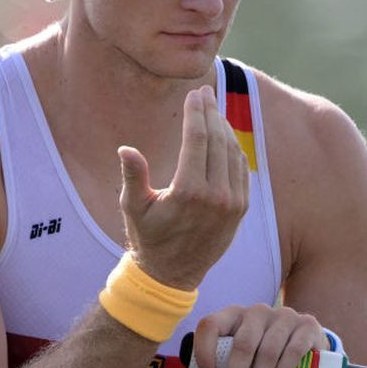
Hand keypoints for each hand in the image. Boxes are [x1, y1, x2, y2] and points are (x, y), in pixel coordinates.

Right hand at [117, 86, 248, 289]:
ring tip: (213, 110)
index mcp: (189, 191)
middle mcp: (216, 196)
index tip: (195, 93)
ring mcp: (232, 202)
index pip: (198, 139)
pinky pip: (241, 168)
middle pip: (217, 140)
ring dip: (224, 127)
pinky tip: (224, 135)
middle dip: (211, 112)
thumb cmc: (148, 238)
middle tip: (205, 93)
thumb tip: (126, 149)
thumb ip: (133, 176)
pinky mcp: (240, 208)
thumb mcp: (133, 208)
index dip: (197, 112)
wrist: (172, 274)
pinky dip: (233, 148)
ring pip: (232, 152)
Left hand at [193, 304, 327, 367]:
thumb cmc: (262, 358)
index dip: (205, 350)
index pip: (211, 324)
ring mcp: (284, 316)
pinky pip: (292, 351)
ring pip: (268, 350)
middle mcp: (258, 311)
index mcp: (234, 316)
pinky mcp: (307, 325)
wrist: (304, 348)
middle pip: (243, 344)